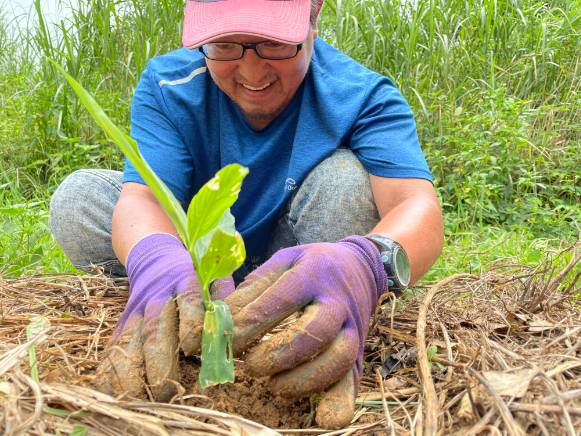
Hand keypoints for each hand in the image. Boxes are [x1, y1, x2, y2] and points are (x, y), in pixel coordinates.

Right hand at [94, 233, 233, 400]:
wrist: (156, 257)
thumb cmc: (195, 276)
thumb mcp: (213, 279)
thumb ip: (223, 301)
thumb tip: (233, 332)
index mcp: (187, 281)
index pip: (190, 301)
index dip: (191, 325)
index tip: (193, 349)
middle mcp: (159, 296)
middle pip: (156, 328)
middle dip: (158, 362)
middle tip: (164, 392)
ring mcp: (138, 310)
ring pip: (130, 340)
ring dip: (130, 372)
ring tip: (135, 401)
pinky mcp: (123, 322)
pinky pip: (114, 346)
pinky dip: (110, 371)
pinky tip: (110, 395)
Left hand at [226, 236, 387, 428]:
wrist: (358, 266)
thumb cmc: (310, 266)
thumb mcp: (282, 261)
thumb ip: (252, 288)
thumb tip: (219, 317)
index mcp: (312, 275)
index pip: (281, 300)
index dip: (251, 324)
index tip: (227, 341)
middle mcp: (336, 303)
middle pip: (314, 332)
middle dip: (278, 354)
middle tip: (250, 366)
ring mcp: (352, 328)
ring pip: (337, 358)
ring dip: (303, 379)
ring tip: (274, 386)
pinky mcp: (359, 352)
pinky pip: (353, 379)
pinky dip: (341, 402)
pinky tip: (325, 420)